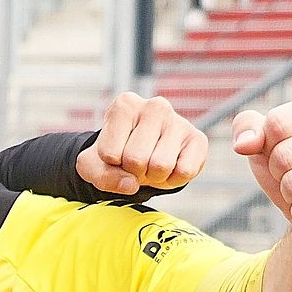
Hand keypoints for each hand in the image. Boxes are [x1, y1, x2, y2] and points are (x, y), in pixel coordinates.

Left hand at [79, 92, 208, 193]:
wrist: (138, 157)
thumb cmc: (114, 155)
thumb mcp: (94, 167)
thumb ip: (103, 177)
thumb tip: (132, 185)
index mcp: (124, 106)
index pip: (109, 153)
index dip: (110, 164)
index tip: (115, 154)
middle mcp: (155, 106)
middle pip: (136, 160)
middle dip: (133, 171)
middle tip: (136, 162)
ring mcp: (179, 120)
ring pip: (161, 166)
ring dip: (153, 176)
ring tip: (151, 164)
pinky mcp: (198, 138)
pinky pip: (184, 171)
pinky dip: (173, 180)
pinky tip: (169, 167)